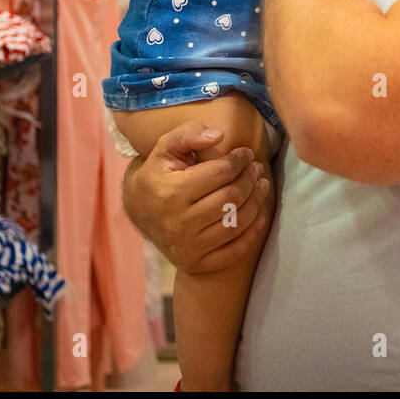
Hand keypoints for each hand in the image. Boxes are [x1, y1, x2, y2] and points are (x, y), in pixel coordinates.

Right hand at [121, 121, 271, 273]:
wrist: (138, 212)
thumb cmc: (158, 174)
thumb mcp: (165, 148)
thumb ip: (188, 134)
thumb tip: (218, 135)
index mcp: (170, 192)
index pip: (220, 173)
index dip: (239, 160)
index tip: (246, 153)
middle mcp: (178, 223)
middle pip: (232, 197)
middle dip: (250, 179)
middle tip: (256, 168)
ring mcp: (187, 247)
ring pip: (236, 222)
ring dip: (257, 202)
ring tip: (262, 186)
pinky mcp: (194, 264)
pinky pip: (234, 251)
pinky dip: (252, 234)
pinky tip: (260, 216)